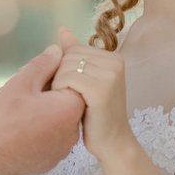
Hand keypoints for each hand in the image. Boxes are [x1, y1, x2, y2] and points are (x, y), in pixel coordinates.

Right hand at [0, 46, 83, 174]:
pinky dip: (42, 132)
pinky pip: (52, 139)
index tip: (37, 79)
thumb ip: (44, 64)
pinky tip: (24, 130)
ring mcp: (64, 148)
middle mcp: (74, 130)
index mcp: (71, 108)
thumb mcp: (21, 83)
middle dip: (52, 95)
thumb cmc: (4, 119)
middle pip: (69, 103)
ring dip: (47, 114)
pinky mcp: (52, 160)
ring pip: (60, 122)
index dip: (56, 76)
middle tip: (27, 95)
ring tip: (23, 113)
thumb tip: (58, 51)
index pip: (75, 83)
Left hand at [51, 28, 135, 163]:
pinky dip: (61, 91)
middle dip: (60, 76)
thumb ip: (76, 54)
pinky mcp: (101, 89)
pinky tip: (69, 103)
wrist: (113, 143)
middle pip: (69, 56)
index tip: (71, 89)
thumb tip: (63, 30)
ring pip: (66, 67)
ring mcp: (110, 75)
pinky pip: (68, 78)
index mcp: (114, 57)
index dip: (63, 69)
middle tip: (68, 97)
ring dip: (59, 84)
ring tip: (69, 100)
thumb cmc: (97, 115)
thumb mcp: (87, 80)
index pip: (73, 50)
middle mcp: (115, 62)